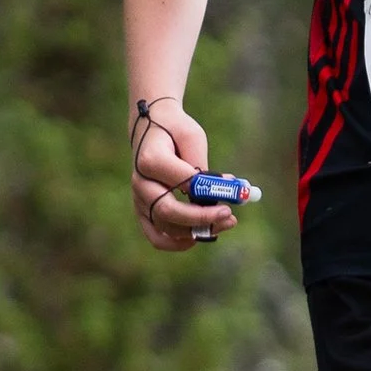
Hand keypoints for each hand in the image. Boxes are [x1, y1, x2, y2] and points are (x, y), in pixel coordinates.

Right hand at [129, 99, 235, 251]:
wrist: (150, 127)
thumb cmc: (175, 130)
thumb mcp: (192, 137)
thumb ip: (201, 164)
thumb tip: (223, 189)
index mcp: (151, 159)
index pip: (181, 182)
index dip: (207, 191)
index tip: (231, 191)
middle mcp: (140, 182)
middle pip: (168, 211)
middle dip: (202, 217)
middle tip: (229, 214)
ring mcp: (139, 199)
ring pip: (165, 226)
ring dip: (197, 229)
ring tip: (225, 222)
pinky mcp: (142, 211)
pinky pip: (155, 236)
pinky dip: (176, 243)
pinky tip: (198, 237)